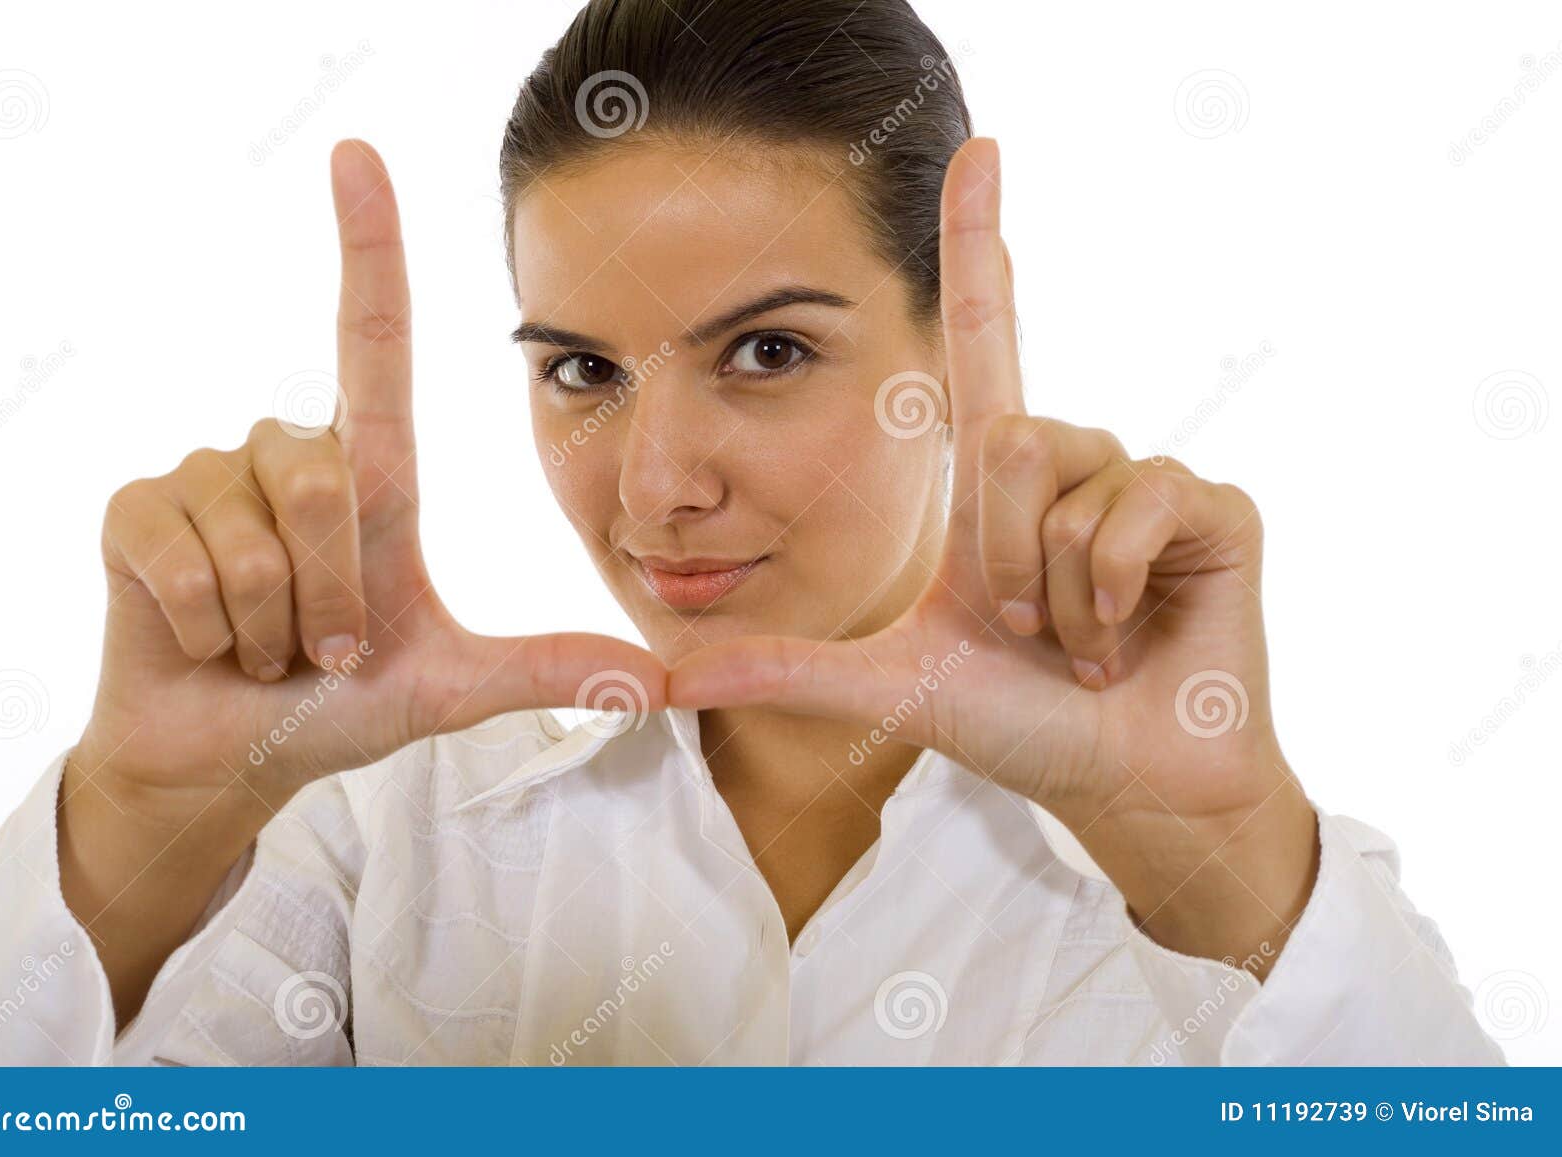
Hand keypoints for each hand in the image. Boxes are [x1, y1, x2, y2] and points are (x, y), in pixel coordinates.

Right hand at [74, 139, 665, 822]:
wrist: (234, 755)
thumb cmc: (341, 702)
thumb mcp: (452, 685)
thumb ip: (549, 670)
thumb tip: (663, 680)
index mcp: (370, 473)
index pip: (374, 339)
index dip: (369, 247)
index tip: (360, 156)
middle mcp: (289, 452)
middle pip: (331, 489)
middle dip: (338, 604)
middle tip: (327, 647)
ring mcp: (209, 477)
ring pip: (265, 539)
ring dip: (279, 628)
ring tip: (270, 646)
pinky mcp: (138, 513)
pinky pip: (193, 568)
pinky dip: (215, 634)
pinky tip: (210, 642)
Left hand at [670, 139, 1315, 967]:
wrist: (1121, 785)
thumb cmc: (1018, 727)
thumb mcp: (889, 686)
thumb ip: (782, 670)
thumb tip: (662, 675)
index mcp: (995, 484)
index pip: (981, 339)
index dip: (978, 245)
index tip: (978, 152)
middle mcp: (1068, 462)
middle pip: (1007, 435)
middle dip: (1002, 560)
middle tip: (1030, 630)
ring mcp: (1143, 480)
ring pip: (1067, 483)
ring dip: (1058, 593)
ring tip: (1083, 641)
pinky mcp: (1214, 509)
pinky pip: (1140, 509)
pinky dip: (1116, 594)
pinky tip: (1132, 636)